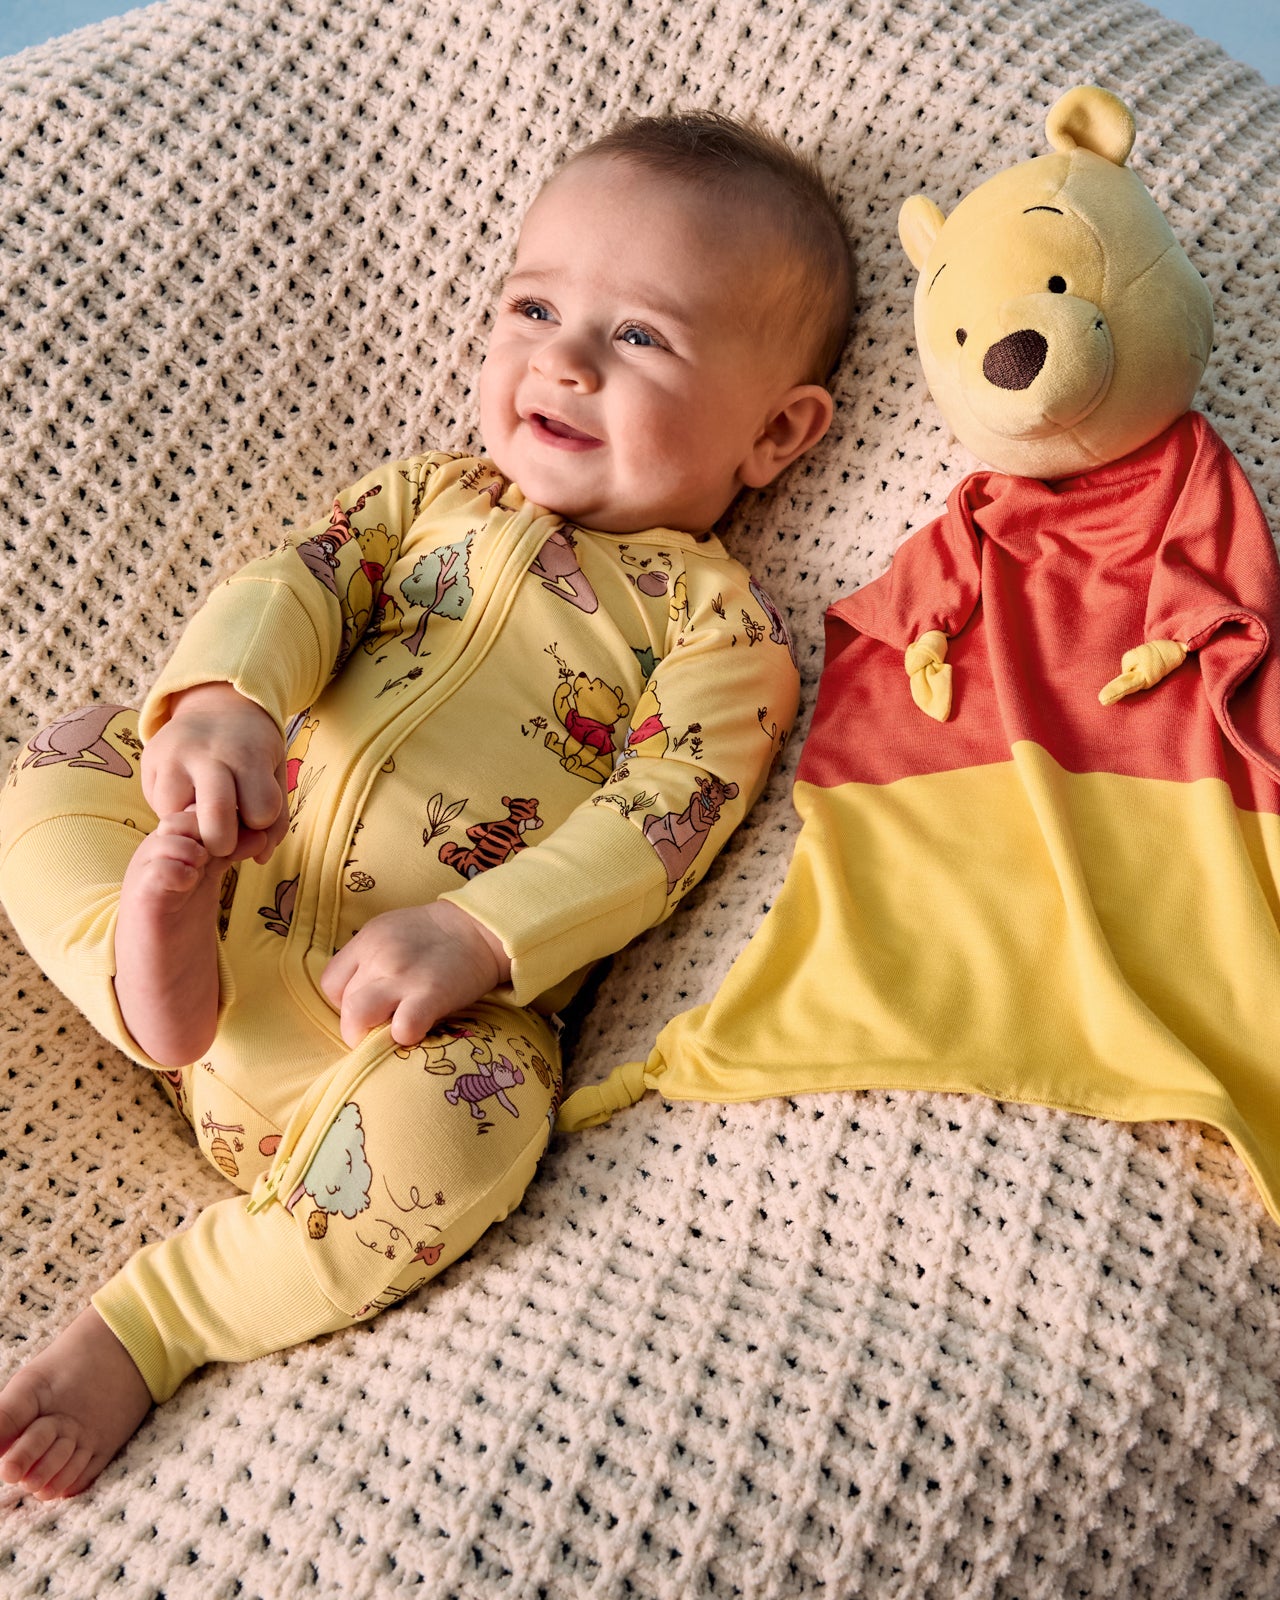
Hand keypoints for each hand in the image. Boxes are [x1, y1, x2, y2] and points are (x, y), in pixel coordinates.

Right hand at [141, 682, 288, 862]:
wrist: (217, 704)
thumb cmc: (252, 749)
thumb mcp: (275, 774)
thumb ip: (276, 820)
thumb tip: (260, 858)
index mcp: (247, 755)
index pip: (261, 811)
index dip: (261, 822)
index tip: (256, 812)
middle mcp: (206, 754)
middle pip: (216, 821)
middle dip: (224, 843)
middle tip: (226, 834)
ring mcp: (172, 757)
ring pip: (177, 820)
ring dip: (192, 827)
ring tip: (204, 811)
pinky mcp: (148, 762)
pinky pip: (158, 808)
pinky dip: (174, 814)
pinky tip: (187, 799)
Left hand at [320, 901, 511, 1047]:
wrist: (481, 928)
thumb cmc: (437, 935)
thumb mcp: (392, 932)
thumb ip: (369, 959)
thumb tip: (357, 995)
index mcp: (367, 940)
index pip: (330, 983)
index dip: (344, 1002)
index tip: (367, 1006)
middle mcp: (378, 956)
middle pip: (343, 1005)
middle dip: (356, 1025)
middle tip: (378, 1029)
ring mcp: (402, 976)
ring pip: (356, 1017)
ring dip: (368, 1036)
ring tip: (388, 1038)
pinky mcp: (430, 995)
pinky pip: (401, 1028)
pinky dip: (404, 1036)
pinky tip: (416, 1030)